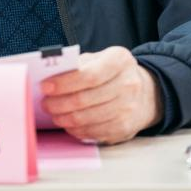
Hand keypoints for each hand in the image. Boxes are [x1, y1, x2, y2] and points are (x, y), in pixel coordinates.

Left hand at [40, 46, 161, 143]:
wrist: (145, 93)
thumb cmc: (113, 74)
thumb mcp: (100, 59)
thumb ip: (79, 64)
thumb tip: (51, 76)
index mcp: (120, 60)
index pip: (89, 75)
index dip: (64, 83)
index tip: (45, 87)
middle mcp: (128, 84)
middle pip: (85, 99)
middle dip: (59, 103)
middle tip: (45, 103)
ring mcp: (128, 108)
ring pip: (87, 118)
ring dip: (65, 118)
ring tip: (54, 114)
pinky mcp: (125, 128)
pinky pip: (93, 132)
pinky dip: (76, 129)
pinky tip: (68, 124)